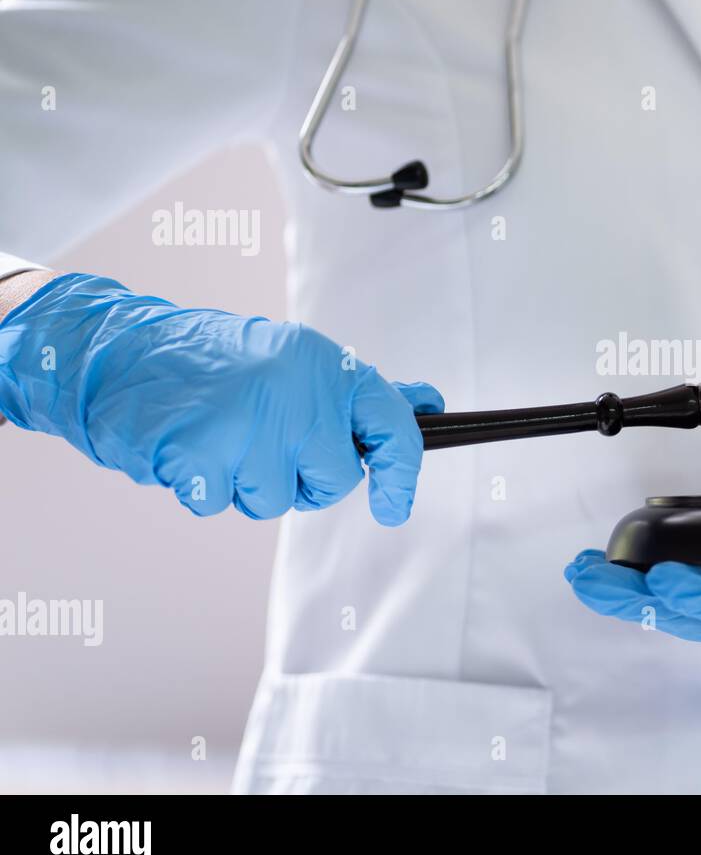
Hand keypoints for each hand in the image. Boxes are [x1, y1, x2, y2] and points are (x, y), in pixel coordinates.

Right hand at [0, 273, 441, 524]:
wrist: (117, 349)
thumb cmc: (214, 362)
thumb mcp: (297, 362)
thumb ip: (358, 394)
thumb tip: (428, 405)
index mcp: (325, 365)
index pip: (391, 423)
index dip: (403, 471)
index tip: (395, 505)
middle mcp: (297, 391)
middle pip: (333, 481)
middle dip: (300, 481)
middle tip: (262, 446)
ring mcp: (250, 422)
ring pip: (274, 501)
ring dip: (243, 484)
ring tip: (217, 437)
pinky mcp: (202, 452)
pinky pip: (218, 503)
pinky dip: (199, 487)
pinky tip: (186, 447)